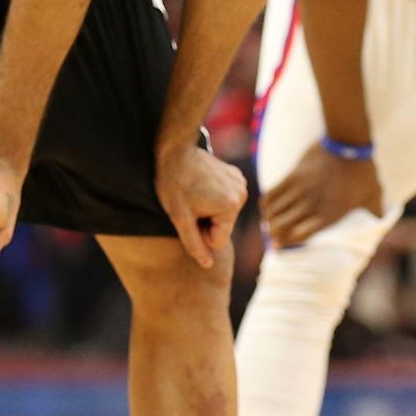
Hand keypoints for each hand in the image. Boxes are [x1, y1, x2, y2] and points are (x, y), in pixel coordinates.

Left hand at [156, 143, 248, 267]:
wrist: (177, 149)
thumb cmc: (174, 183)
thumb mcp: (179, 217)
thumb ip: (194, 244)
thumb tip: (207, 265)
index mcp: (230, 207)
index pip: (217, 241)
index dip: (200, 233)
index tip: (189, 215)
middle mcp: (242, 195)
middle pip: (223, 227)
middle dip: (206, 221)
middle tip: (190, 203)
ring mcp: (241, 184)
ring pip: (225, 214)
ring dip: (210, 209)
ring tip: (196, 192)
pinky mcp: (237, 176)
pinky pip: (227, 199)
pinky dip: (215, 196)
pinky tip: (203, 184)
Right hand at [262, 142, 383, 247]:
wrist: (348, 140)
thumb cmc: (363, 169)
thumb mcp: (374, 193)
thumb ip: (376, 210)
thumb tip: (382, 220)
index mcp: (330, 214)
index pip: (299, 237)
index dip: (290, 243)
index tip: (287, 245)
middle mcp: (312, 205)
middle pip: (281, 227)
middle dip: (275, 235)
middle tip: (275, 236)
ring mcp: (300, 190)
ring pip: (273, 212)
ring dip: (269, 220)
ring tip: (271, 223)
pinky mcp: (292, 176)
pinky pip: (270, 194)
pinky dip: (266, 204)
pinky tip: (268, 207)